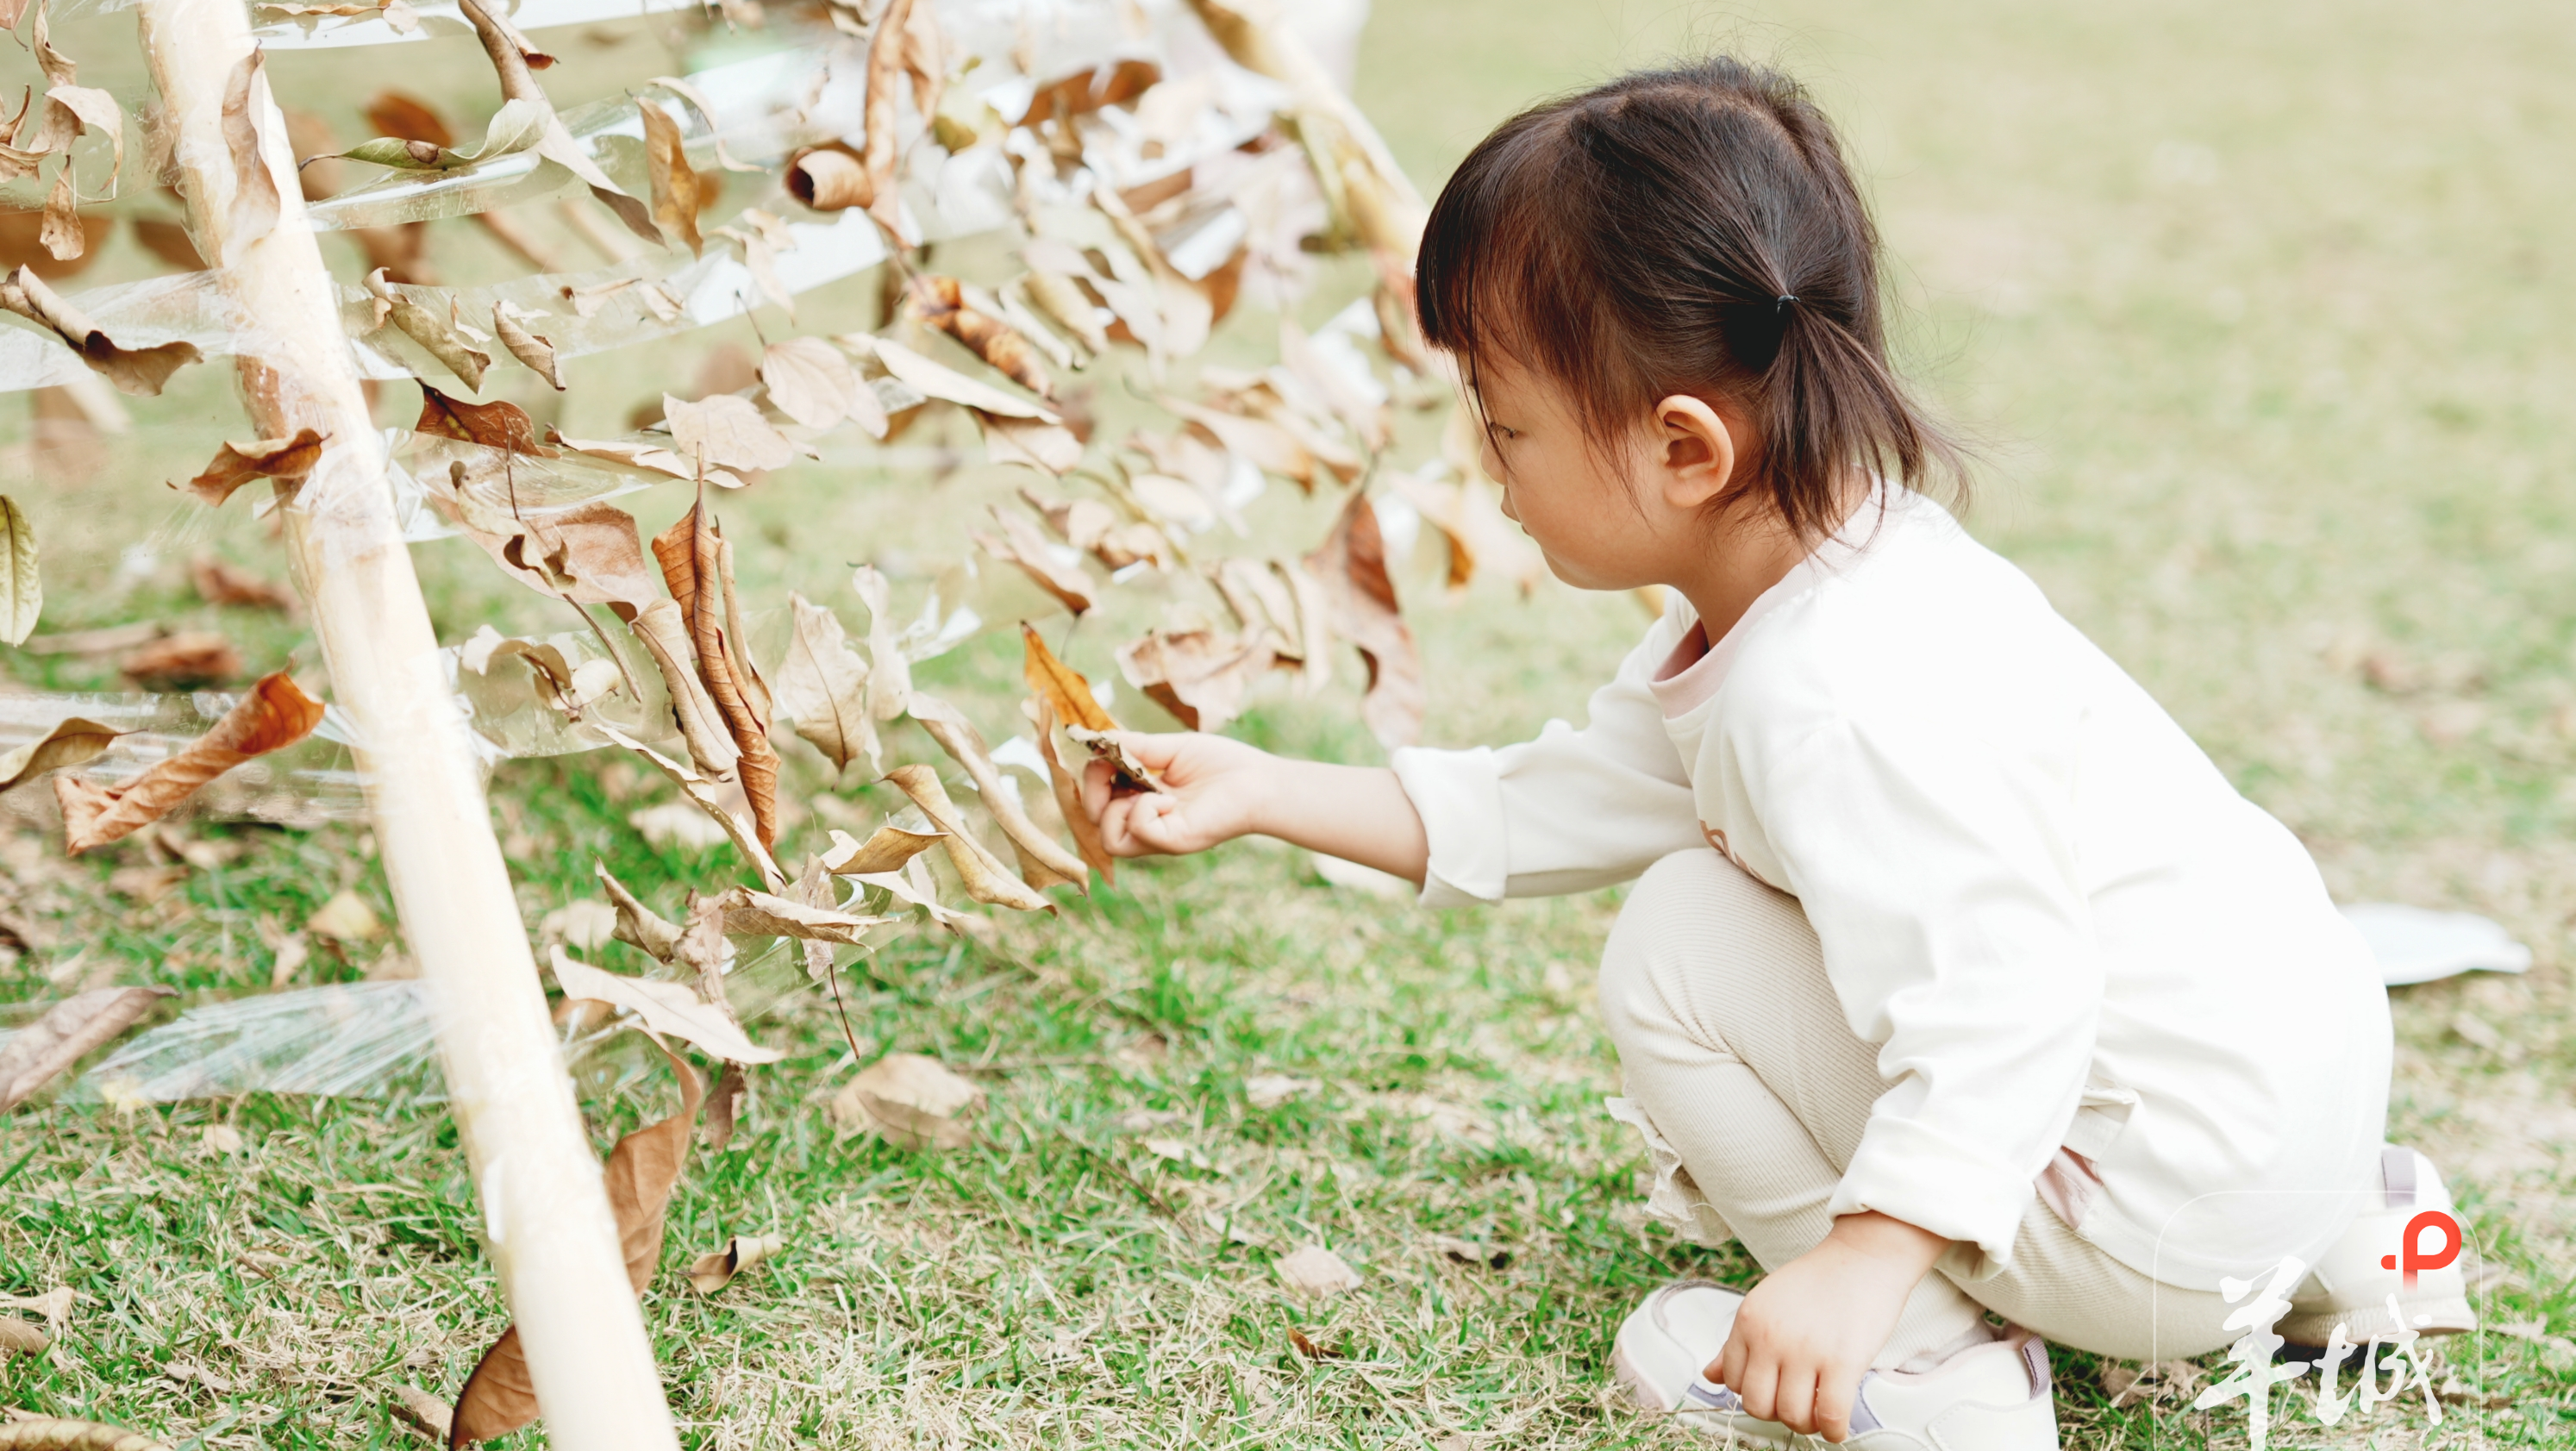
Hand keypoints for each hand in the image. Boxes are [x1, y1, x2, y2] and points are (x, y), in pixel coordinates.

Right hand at [1079, 731, 1276, 857]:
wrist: (1260, 781)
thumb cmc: (1223, 764)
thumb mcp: (1170, 749)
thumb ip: (1135, 747)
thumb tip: (1099, 741)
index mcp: (1143, 801)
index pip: (1098, 801)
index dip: (1091, 777)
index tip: (1105, 753)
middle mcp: (1148, 822)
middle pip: (1095, 823)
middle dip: (1092, 792)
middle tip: (1111, 770)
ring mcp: (1160, 836)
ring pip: (1109, 840)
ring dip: (1115, 808)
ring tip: (1145, 789)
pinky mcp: (1174, 841)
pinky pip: (1139, 830)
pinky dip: (1144, 808)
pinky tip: (1169, 797)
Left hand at [1711, 1212, 1948, 1441]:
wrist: (1863, 1256)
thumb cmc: (1819, 1281)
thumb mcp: (1766, 1304)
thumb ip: (1738, 1343)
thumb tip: (1709, 1375)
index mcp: (1748, 1320)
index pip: (1732, 1380)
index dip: (1755, 1391)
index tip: (1776, 1388)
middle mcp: (1770, 1337)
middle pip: (1758, 1405)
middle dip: (1777, 1412)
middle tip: (1799, 1402)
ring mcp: (1805, 1351)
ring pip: (1792, 1416)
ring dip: (1807, 1424)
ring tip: (1820, 1410)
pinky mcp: (1842, 1362)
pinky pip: (1829, 1416)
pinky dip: (1833, 1431)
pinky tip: (1837, 1425)